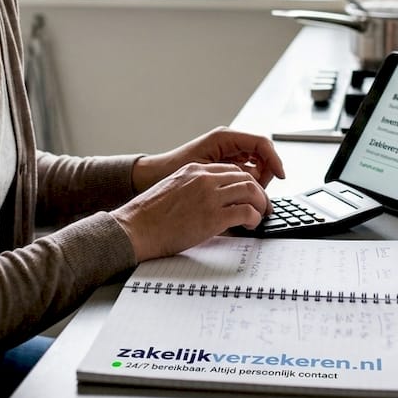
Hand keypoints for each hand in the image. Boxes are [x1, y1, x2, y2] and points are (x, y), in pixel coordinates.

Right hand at [113, 161, 270, 260]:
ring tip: (260, 215)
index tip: (249, 193)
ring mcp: (210, 196)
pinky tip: (251, 225)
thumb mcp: (172, 190)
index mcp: (193, 170)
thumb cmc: (148, 216)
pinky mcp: (214, 216)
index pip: (230, 169)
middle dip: (258, 191)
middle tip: (263, 205)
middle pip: (245, 177)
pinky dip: (254, 218)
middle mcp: (204, 178)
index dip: (244, 182)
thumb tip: (210, 201)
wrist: (135, 228)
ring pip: (251, 190)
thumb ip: (192, 189)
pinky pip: (246, 212)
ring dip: (260, 204)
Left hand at [132, 126, 285, 192]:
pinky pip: (243, 172)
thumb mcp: (203, 172)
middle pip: (262, 155)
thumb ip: (231, 177)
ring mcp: (225, 153)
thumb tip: (254, 185)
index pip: (262, 144)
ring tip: (249, 199)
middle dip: (266, 174)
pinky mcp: (221, 164)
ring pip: (254, 165)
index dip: (275, 160)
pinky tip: (240, 198)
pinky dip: (247, 184)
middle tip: (260, 195)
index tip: (281, 177)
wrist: (150, 177)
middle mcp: (227, 142)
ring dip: (257, 181)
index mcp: (224, 138)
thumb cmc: (170, 171)